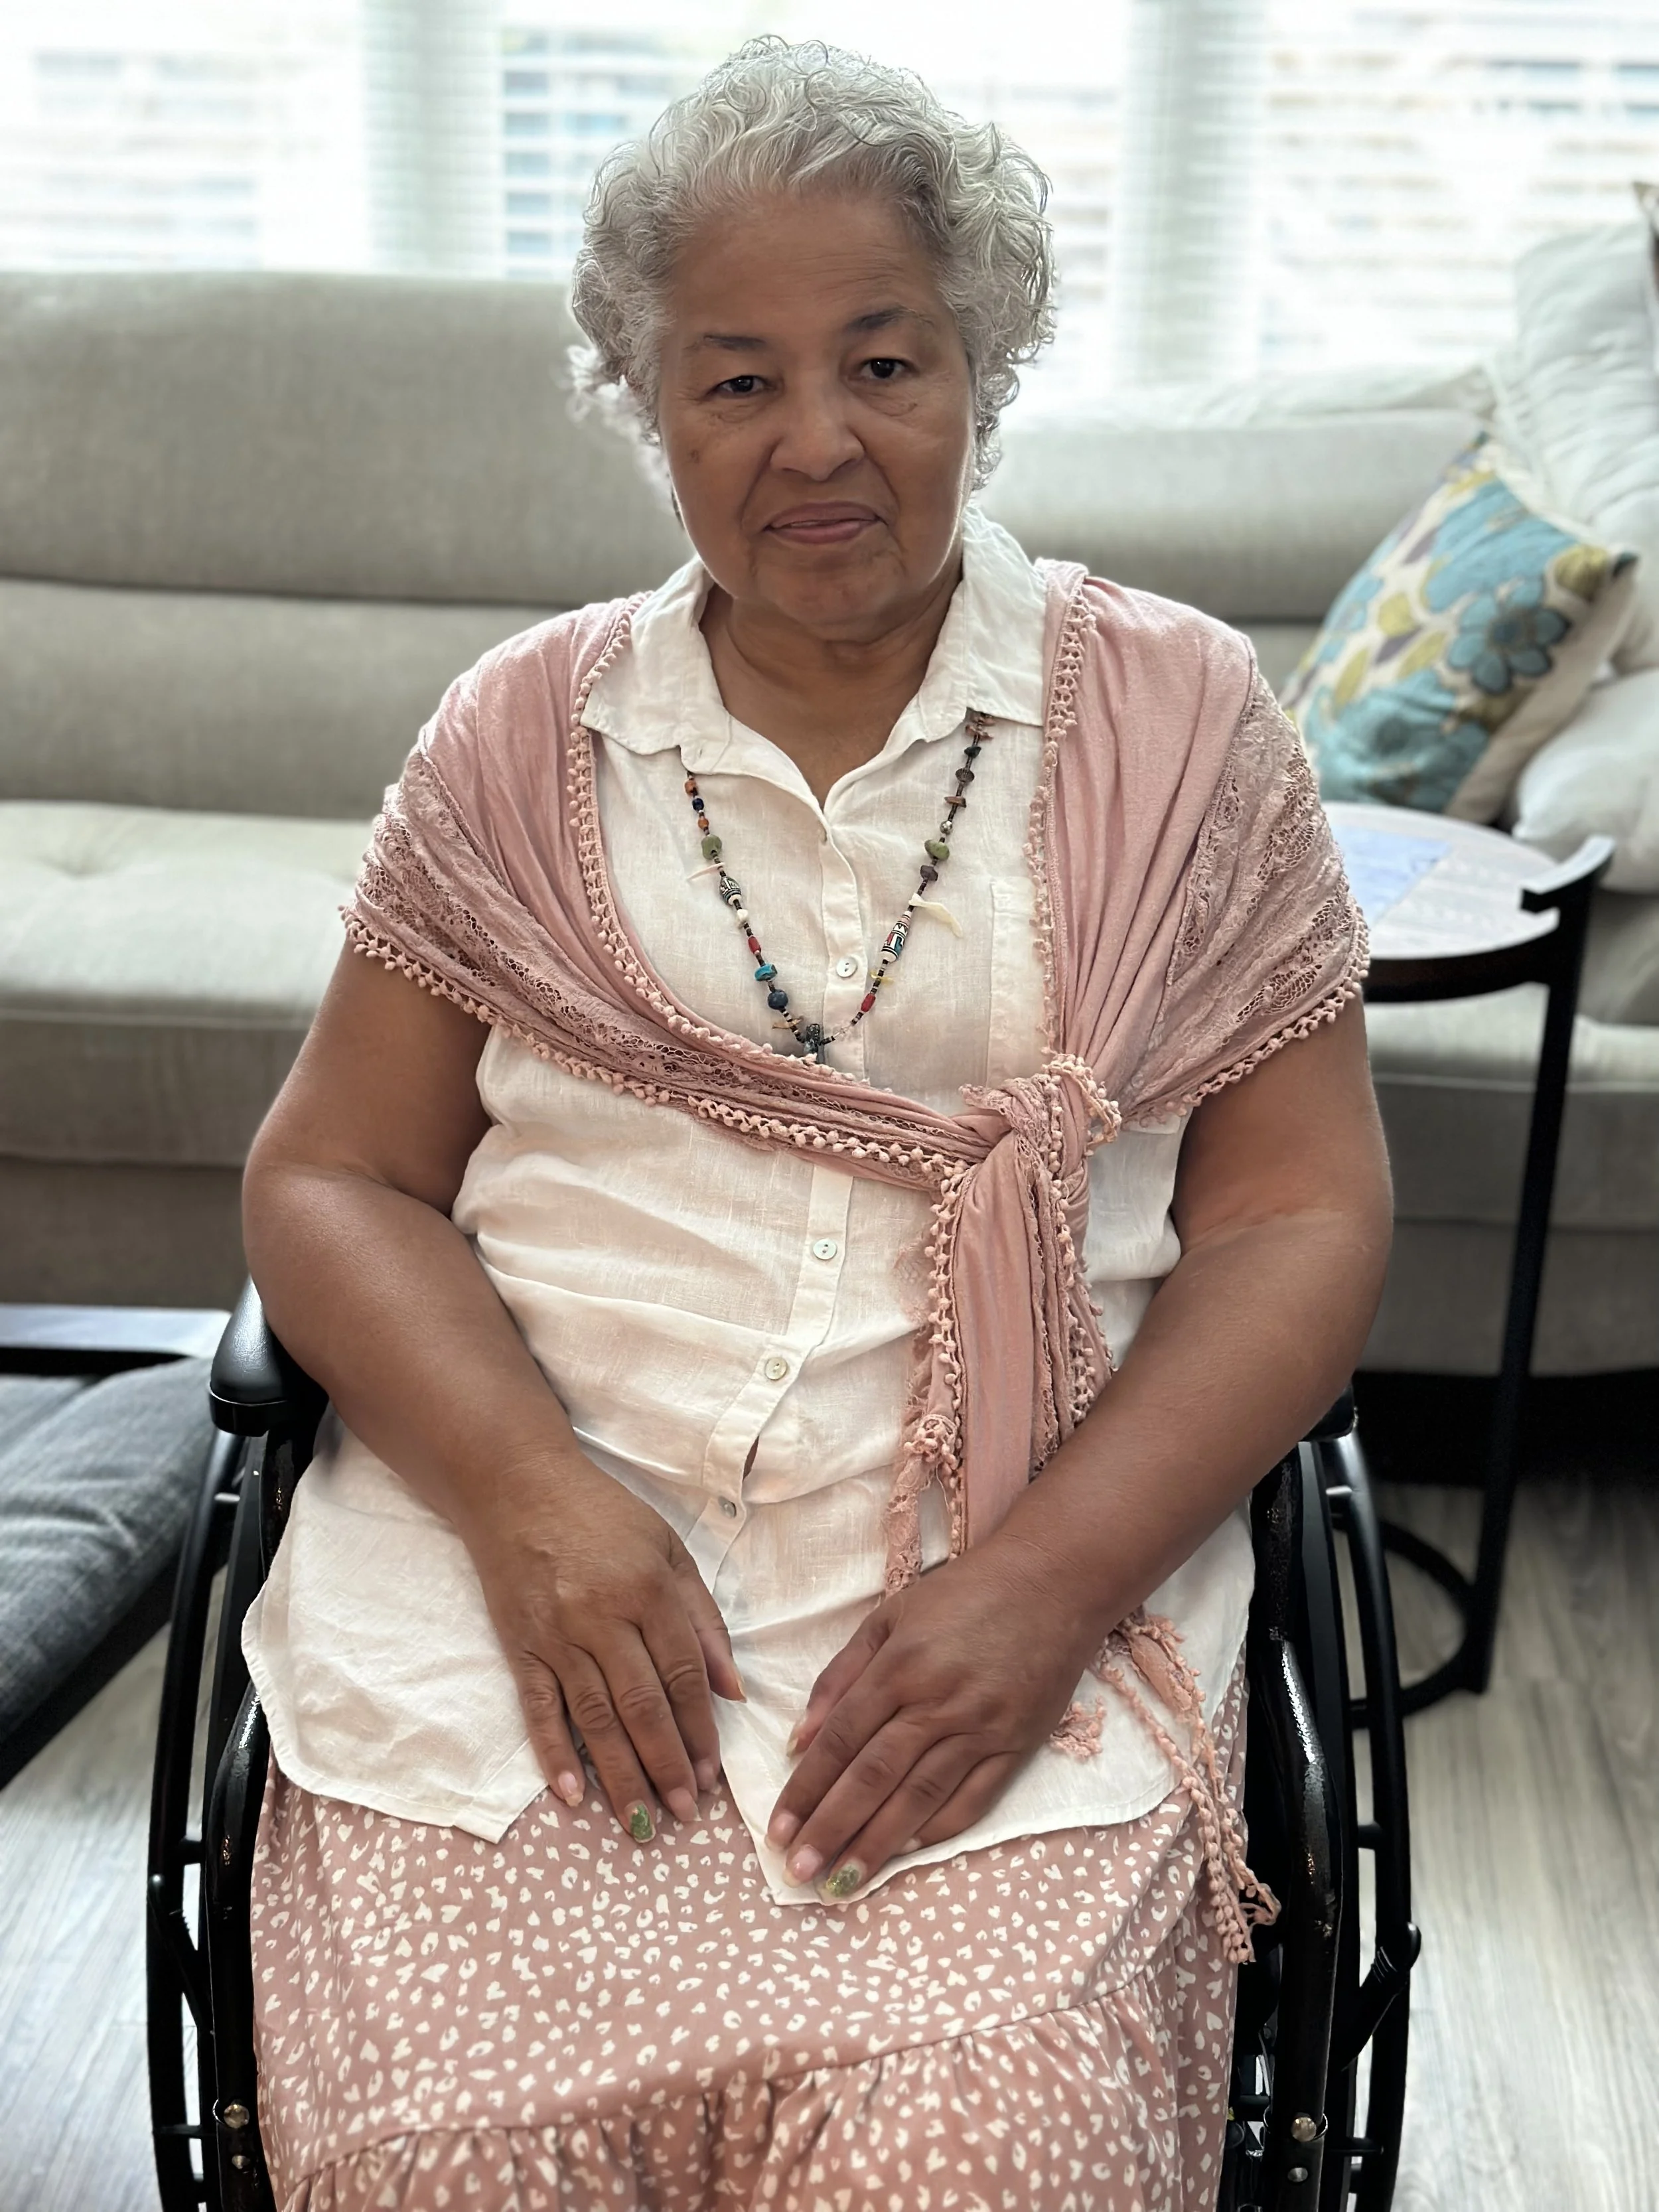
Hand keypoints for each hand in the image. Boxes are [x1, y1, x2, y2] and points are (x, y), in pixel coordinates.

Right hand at [466, 1457, 743, 1842]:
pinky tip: (571, 1796)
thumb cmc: (602, 1516)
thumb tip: (734, 1690)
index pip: (683, 1674)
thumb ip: (703, 1618)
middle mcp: (602, 1616)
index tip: (714, 1776)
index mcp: (649, 1589)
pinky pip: (538, 1709)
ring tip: (640, 1822)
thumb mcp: (667, 1549)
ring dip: (620, 1774)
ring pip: (594, 1718)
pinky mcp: (519, 1645)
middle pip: (641, 1705)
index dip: (701, 1729)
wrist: (516, 1486)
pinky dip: (553, 1754)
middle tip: (684, 1813)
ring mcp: (556, 1634)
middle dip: (667, 1764)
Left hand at [765, 1537, 1097, 1897]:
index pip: (842, 1738)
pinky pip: (972, 1799)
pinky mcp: (1017, 1744)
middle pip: (874, 1775)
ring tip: (842, 1883)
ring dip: (876, 1843)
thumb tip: (802, 1736)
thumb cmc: (964, 1594)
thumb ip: (843, 1674)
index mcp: (900, 1664)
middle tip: (797, 1871)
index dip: (807, 1787)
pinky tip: (905, 1853)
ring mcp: (981, 1727)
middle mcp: (938, 1701)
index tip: (777, 1828)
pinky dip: (937, 1829)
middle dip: (831, 1827)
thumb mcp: (892, 1615)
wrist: (1054, 1581)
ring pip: (919, 1796)